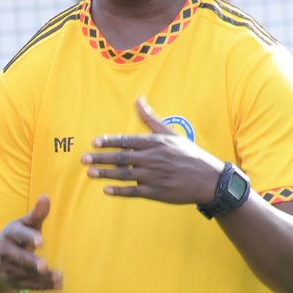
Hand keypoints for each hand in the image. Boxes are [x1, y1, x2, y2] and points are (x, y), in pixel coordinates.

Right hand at [0, 195, 62, 290]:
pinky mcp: (13, 284)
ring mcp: (7, 270)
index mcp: (9, 234)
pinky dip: (44, 286)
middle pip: (20, 258)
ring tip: (59, 277)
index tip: (41, 242)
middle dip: (31, 263)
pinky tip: (59, 284)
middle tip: (44, 266)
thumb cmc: (14, 240)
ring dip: (44, 277)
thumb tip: (46, 196)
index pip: (18, 235)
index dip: (29, 238)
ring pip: (27, 274)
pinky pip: (30, 286)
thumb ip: (36, 215)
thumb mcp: (22, 226)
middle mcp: (5, 252)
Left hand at [81, 97, 223, 204]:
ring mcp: (154, 177)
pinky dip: (120, 191)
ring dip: (105, 174)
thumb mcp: (171, 133)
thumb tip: (139, 99)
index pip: (127, 141)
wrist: (209, 179)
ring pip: (124, 174)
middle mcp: (153, 159)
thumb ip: (151, 118)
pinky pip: (134, 192)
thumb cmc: (189, 154)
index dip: (109, 141)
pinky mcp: (156, 192)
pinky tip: (107, 190)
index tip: (95, 142)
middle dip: (100, 158)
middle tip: (84, 159)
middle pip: (121, 158)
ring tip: (90, 173)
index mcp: (155, 144)